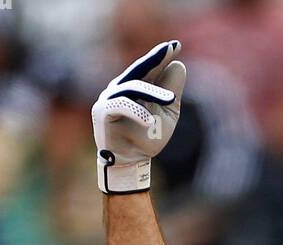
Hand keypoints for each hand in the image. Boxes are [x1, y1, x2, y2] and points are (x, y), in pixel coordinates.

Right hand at [92, 39, 185, 193]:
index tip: (177, 45)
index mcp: (135, 86)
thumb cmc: (147, 138)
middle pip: (139, 69)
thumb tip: (179, 65)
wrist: (131, 162)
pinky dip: (136, 112)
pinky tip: (150, 121)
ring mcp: (110, 98)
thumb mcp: (167, 114)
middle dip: (155, 59)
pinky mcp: (103, 112)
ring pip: (132, 87)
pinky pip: (120, 106)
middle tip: (171, 49)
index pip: (150, 67)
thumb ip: (172, 93)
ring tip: (171, 100)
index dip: (162, 56)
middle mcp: (121, 87)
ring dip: (153, 92)